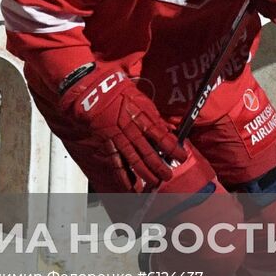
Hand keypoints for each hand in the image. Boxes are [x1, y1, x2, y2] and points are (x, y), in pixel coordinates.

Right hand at [59, 65, 184, 189]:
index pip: (162, 136)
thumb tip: (167, 129)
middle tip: (168, 176)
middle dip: (160, 166)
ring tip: (154, 183)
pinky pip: (116, 162)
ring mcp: (118, 137)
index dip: (173, 148)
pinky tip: (130, 185)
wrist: (93, 90)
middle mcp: (131, 129)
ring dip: (145, 173)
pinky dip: (123, 176)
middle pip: (149, 152)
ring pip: (134, 160)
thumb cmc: (118, 91)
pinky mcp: (107, 142)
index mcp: (142, 116)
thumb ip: (153, 116)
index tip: (181, 156)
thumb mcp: (141, 99)